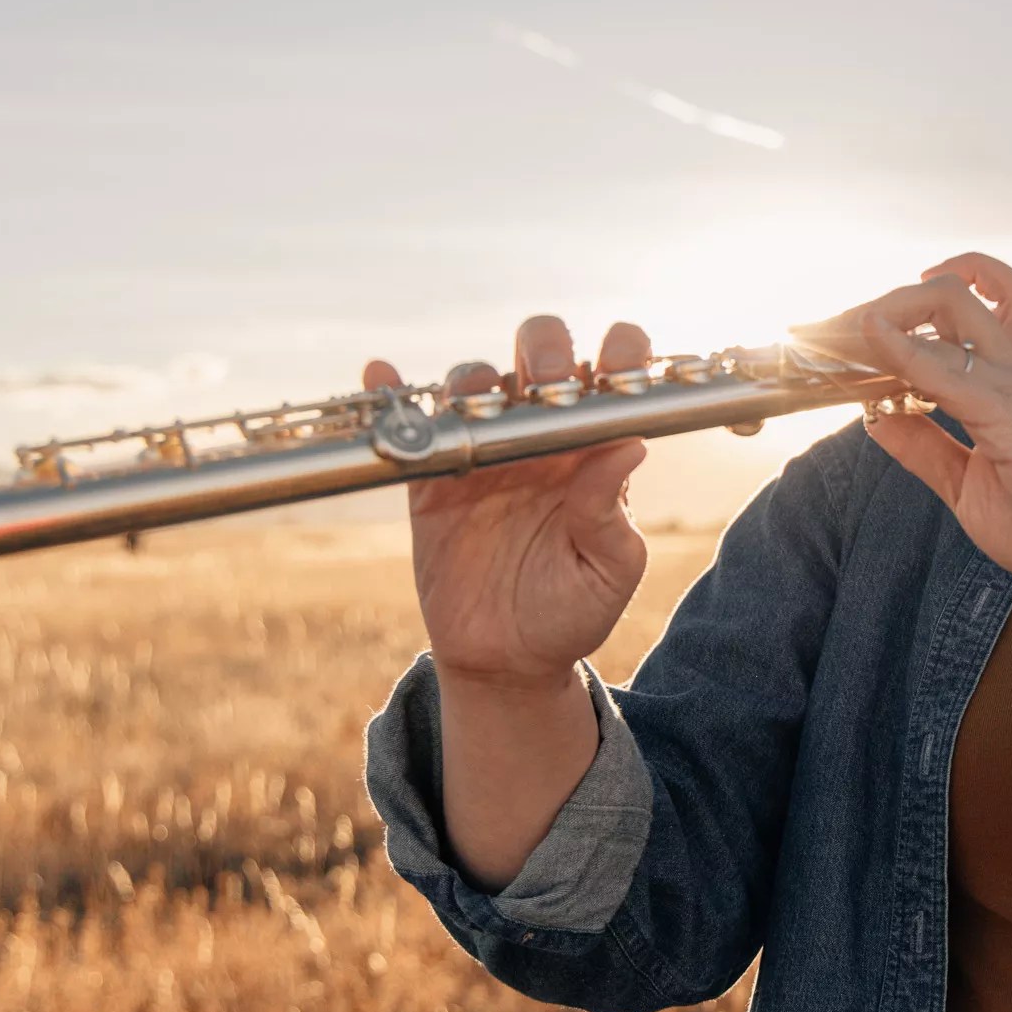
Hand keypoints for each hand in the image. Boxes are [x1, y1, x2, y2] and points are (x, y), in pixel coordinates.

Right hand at [362, 317, 651, 687]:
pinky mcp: (432, 479)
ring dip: (476, 378)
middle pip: (540, 356)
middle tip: (549, 384)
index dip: (622, 353)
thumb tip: (631, 445)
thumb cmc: (573, 612)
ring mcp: (484, 451)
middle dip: (546, 349)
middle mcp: (541, 436)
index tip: (621, 365)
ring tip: (478, 404)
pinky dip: (390, 391)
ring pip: (476, 381)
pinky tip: (380, 374)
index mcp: (594, 449)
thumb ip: (610, 512)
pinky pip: (411, 424)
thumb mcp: (609, 570)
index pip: (614, 379)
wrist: (506, 661)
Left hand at [787, 252, 1011, 612]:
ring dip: (893, 308)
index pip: (963, 318)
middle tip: (849, 328)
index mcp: (1010, 387)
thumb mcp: (966, 485)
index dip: (908, 316)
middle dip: (896, 297)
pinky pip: (948, 371)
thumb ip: (924, 448)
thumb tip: (876, 416)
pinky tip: (873, 342)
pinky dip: (904, 350)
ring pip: (955, 306)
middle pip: (959, 292)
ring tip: (850, 329)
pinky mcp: (1010, 417)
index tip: (860, 339)